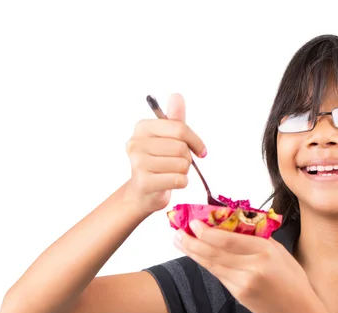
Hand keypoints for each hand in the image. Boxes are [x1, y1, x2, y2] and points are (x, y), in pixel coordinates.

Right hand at [123, 93, 206, 214]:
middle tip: (178, 164)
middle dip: (187, 159)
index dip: (195, 141)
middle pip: (181, 148)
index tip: (200, 151)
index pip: (179, 128)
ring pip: (182, 165)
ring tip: (171, 173)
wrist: (144, 191)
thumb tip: (176, 96)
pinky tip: (170, 183)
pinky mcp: (144, 182)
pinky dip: (181, 183)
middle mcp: (136, 143)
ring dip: (184, 172)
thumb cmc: (159, 162)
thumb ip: (174, 119)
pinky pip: (179, 180)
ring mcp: (138, 163)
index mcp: (142, 127)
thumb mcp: (167, 138)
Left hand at [174, 219, 318, 312]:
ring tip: (179, 241)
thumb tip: (234, 225)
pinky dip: (205, 264)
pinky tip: (196, 256)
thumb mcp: (280, 252)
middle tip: (177, 231)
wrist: (297, 312)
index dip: (207, 232)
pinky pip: (218, 275)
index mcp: (265, 251)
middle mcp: (253, 267)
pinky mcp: (238, 295)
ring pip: (212, 264)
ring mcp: (244, 283)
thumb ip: (258, 239)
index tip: (193, 223)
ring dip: (193, 252)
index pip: (229, 239)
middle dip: (192, 241)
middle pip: (214, 252)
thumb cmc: (292, 279)